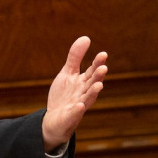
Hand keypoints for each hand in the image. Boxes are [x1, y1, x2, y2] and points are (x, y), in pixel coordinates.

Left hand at [41, 36, 107, 150]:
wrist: (54, 119)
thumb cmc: (64, 95)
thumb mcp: (68, 73)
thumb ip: (75, 57)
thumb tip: (86, 37)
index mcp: (84, 82)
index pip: (92, 71)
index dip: (97, 63)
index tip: (103, 54)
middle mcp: (84, 93)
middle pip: (92, 84)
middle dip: (98, 76)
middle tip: (103, 68)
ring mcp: (78, 106)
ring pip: (88, 99)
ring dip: (93, 92)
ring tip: (99, 85)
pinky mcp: (70, 117)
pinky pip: (74, 114)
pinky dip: (77, 110)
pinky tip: (79, 105)